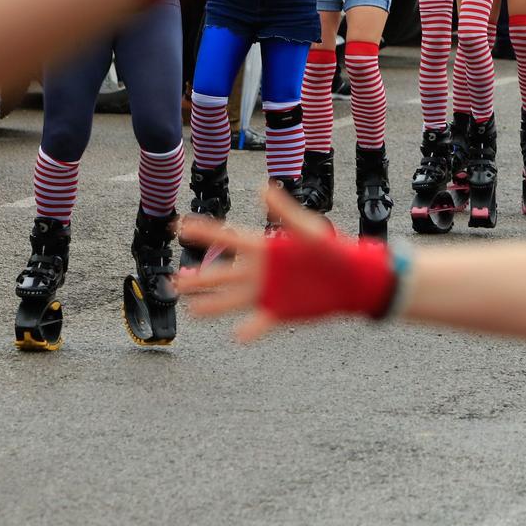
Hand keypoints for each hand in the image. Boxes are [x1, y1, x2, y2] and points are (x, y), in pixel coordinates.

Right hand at [178, 185, 397, 342]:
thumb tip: (264, 189)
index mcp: (263, 248)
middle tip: (173, 281)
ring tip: (190, 308)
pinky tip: (237, 336)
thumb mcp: (308, 230)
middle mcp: (259, 271)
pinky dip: (248, 330)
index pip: (227, 238)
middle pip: (221, 273)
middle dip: (197, 277)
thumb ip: (286, 212)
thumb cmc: (331, 250)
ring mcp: (266, 292)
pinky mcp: (279, 311)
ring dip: (210, 303)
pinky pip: (258, 323)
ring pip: (230, 299)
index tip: (180, 225)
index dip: (203, 232)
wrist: (352, 279)